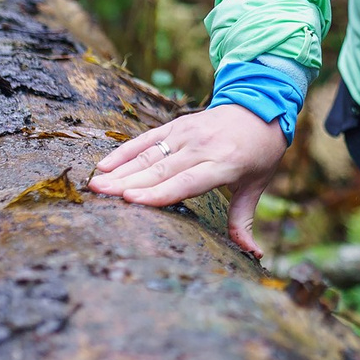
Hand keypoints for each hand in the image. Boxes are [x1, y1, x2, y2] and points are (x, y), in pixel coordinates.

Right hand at [89, 104, 288, 257]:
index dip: (158, 192)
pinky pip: (147, 138)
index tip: (131, 200)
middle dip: (128, 183)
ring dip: (121, 170)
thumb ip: (243, 219)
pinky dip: (125, 150)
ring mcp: (187, 133)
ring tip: (96, 184)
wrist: (263, 106)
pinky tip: (105, 164)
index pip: (186, 182)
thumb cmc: (259, 152)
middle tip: (99, 195)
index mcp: (224, 164)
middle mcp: (203, 147)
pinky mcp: (177, 125)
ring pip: (149, 155)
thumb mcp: (257, 185)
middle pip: (161, 169)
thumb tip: (253, 253)